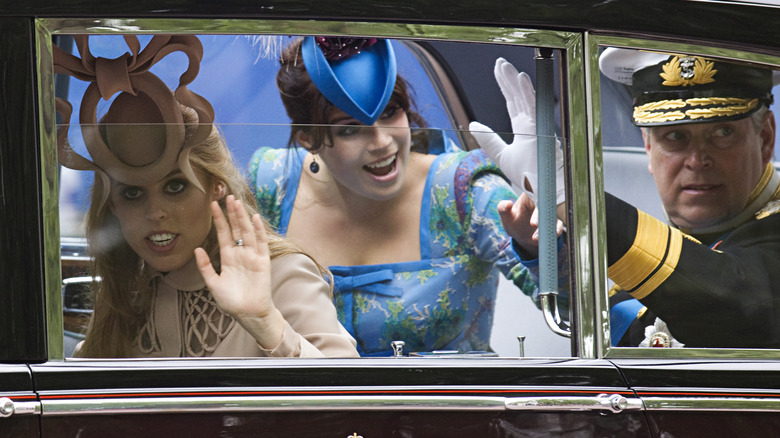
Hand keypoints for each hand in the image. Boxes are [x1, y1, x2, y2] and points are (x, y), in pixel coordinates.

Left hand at [194, 195, 279, 323]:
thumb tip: (196, 249)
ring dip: (242, 217)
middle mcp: (240, 254)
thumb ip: (204, 267)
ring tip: (237, 202)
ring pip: (246, 232)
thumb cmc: (231, 301)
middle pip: (236, 229)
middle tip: (226, 196)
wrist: (248, 314)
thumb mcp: (213, 284)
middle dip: (231, 213)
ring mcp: (252, 256)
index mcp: (228, 258)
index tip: (212, 205)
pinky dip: (257, 231)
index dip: (218, 220)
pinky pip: (260, 243)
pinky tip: (254, 219)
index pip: (223, 234)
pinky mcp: (262, 262)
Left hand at [469, 57, 564, 204]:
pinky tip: (520, 78)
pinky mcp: (540, 131)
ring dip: (514, 80)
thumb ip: (488, 139)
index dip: (505, 87)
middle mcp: (531, 125)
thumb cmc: (527, 176)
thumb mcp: (500, 155)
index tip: (499, 71)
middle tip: (499, 62)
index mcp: (523, 129)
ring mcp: (537, 126)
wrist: (540, 192)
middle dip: (508, 79)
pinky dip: (527, 92)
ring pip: (524, 98)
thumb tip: (472, 124)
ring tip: (504, 66)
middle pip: (517, 96)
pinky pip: (534, 107)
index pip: (512, 102)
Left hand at [498, 193, 564, 257]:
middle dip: (540, 214)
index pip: (535, 192)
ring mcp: (551, 212)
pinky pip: (559, 225)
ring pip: (553, 216)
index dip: (535, 196)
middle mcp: (543, 201)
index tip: (530, 206)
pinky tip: (549, 237)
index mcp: (531, 195)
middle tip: (533, 224)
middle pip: (546, 204)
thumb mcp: (506, 216)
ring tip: (535, 238)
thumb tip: (507, 203)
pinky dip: (556, 231)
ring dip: (546, 226)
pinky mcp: (556, 223)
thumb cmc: (514, 221)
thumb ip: (503, 208)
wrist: (523, 236)